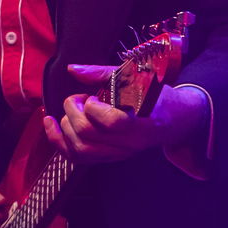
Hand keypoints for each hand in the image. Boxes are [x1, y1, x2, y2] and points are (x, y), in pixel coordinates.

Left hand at [43, 64, 207, 165]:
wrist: (175, 119)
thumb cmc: (154, 93)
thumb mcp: (134, 76)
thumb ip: (101, 73)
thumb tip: (72, 69)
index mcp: (139, 120)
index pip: (111, 122)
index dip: (93, 107)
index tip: (93, 96)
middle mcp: (128, 142)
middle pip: (87, 136)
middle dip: (72, 112)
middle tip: (78, 99)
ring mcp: (119, 154)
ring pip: (80, 152)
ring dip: (64, 129)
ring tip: (68, 112)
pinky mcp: (111, 158)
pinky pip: (80, 159)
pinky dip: (60, 143)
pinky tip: (52, 126)